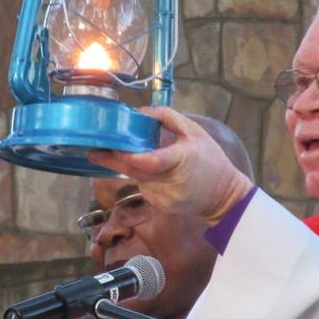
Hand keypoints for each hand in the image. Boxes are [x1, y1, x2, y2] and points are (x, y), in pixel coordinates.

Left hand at [88, 106, 254, 225]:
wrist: (224, 197)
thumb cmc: (211, 161)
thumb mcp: (195, 132)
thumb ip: (168, 117)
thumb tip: (141, 113)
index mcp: (180, 159)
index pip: (150, 161)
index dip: (128, 156)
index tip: (111, 147)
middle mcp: (170, 182)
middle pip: (134, 170)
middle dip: (112, 160)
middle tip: (94, 151)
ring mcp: (164, 197)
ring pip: (137, 178)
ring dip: (133, 167)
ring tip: (142, 156)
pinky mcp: (159, 205)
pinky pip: (144, 186)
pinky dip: (144, 177)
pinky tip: (158, 174)